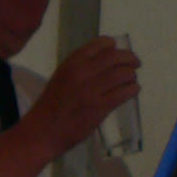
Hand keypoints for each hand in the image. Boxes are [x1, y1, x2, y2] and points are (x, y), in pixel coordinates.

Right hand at [23, 37, 139, 163]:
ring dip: (131, 76)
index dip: (113, 46)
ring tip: (132, 80)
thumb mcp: (60, 78)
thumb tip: (105, 61)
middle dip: (130, 58)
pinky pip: (124, 93)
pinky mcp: (100, 107)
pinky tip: (133, 91)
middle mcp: (83, 72)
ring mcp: (92, 90)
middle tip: (136, 63)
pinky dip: (132, 89)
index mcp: (72, 63)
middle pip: (116, 57)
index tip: (117, 50)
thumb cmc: (49, 108)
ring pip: (123, 74)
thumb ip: (80, 69)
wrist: (41, 133)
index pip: (101, 44)